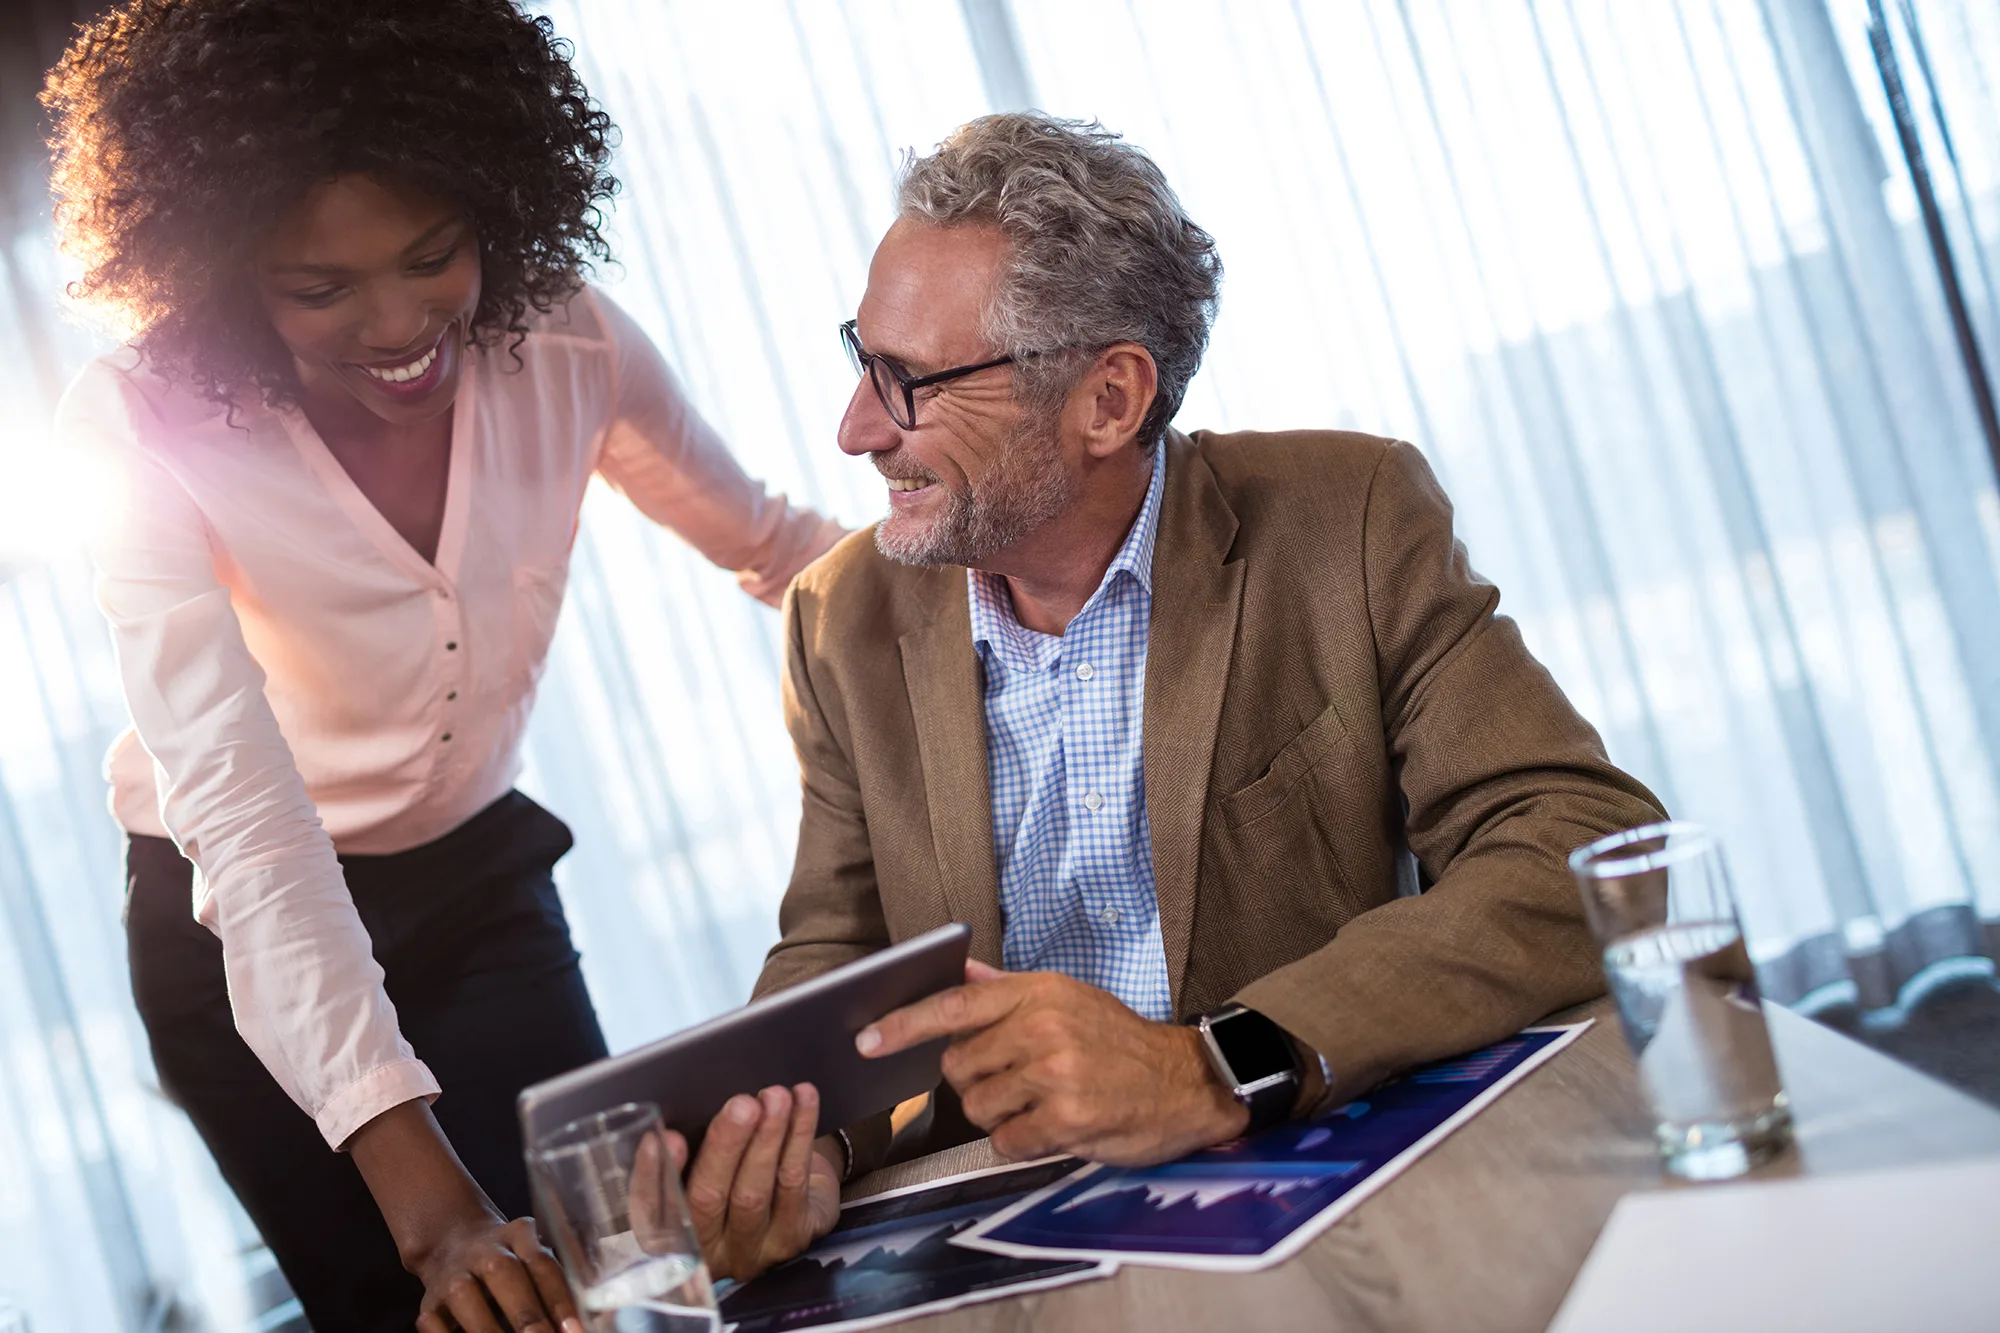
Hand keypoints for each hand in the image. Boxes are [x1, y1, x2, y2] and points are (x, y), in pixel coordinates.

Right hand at [347, 1100, 581, 1332]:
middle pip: (505, 1276)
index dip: (559, 1298)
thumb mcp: (532, 1255)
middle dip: (527, 1315)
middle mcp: (483, 1250)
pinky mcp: (428, 1304)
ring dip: (490, 1330)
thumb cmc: (508, 1261)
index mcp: (517, 1235)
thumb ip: (558, 1282)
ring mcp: (452, 1276)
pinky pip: (437, 1324)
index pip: (542, 1263)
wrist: (450, 1245)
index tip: (574, 1329)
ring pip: (467, 1299)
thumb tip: (585, 1322)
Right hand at [662, 1084, 842, 1280]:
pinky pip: (793, 1181)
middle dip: (725, 1146)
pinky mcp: (794, 1237)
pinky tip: (803, 1101)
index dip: (653, 1176)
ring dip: (767, 1137)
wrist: (797, 1203)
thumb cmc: (735, 1174)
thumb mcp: (704, 1169)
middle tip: (741, 1105)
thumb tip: (684, 1110)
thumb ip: (691, 1154)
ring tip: (775, 1098)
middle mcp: (710, 1251)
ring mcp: (754, 1250)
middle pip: (709, 1199)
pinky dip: (799, 1135)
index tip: (663, 1136)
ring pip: (754, 1192)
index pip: (653, 1211)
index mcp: (675, 1237)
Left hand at [857, 960, 1247, 1164]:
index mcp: (1038, 993)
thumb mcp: (1068, 999)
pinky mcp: (1067, 1119)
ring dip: (1000, 1114)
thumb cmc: (1120, 1042)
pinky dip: (1022, 1141)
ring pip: (978, 1107)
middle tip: (1017, 1078)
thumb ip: (1007, 991)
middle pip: (958, 1066)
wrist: (1185, 1083)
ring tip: (1040, 1102)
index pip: (955, 1005)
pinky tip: (1053, 1126)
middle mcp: (1043, 1028)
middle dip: (975, 1080)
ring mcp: (1055, 1074)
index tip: (866, 1040)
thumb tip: (959, 972)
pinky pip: (1007, 1141)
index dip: (904, 1024)